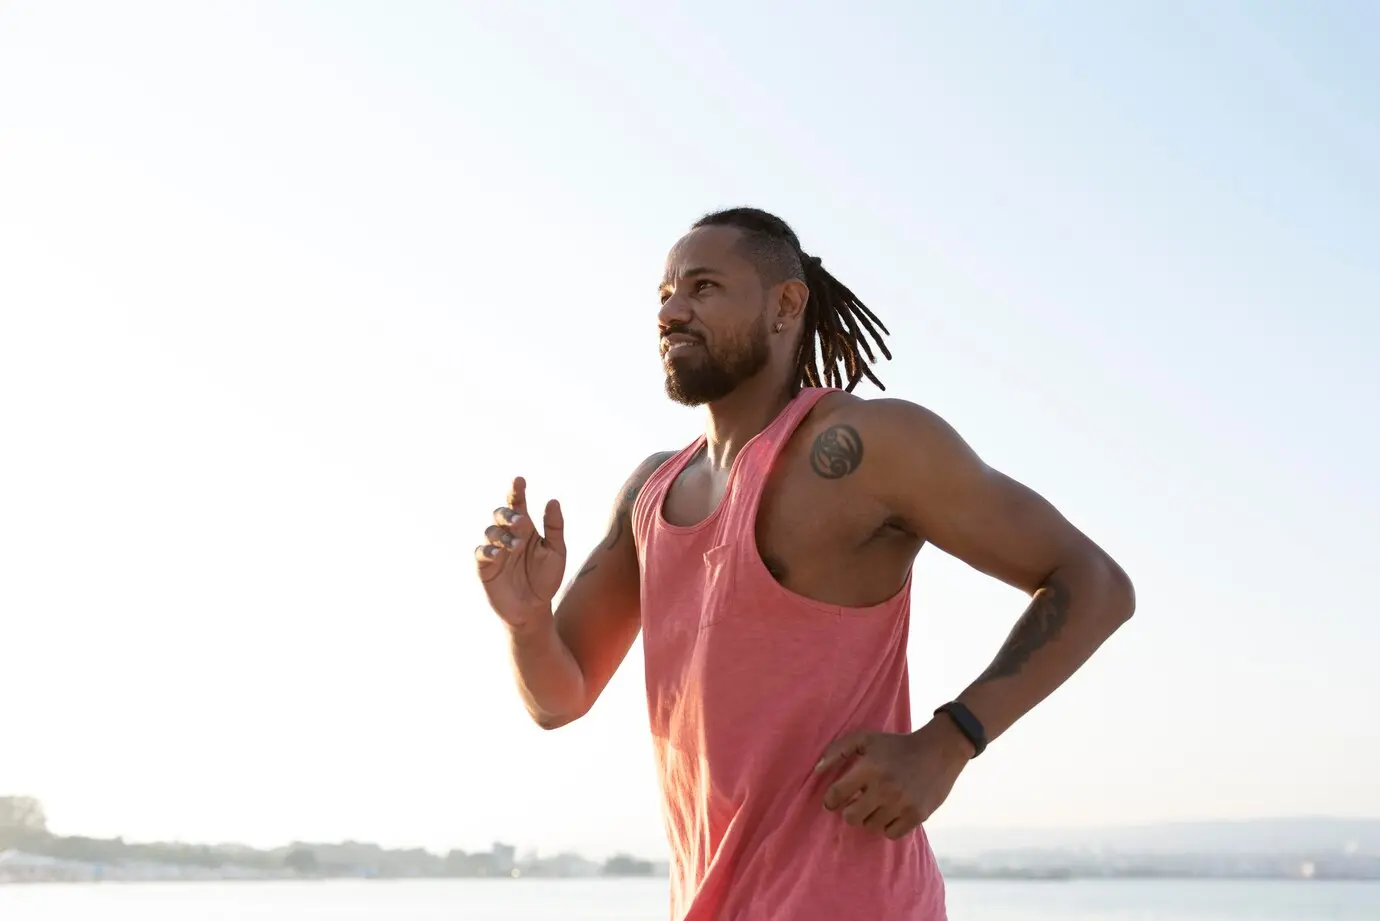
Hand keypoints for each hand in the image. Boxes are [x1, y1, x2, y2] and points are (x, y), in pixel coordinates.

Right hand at [474, 477, 566, 628]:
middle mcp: (508, 535)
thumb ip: (555, 527)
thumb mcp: (556, 552)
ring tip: (516, 545)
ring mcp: (495, 550)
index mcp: (525, 529)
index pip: (518, 505)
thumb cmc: (546, 579)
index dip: (517, 491)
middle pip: (501, 514)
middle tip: (520, 521)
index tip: (520, 480)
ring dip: (502, 534)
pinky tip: (499, 553)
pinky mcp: (485, 567)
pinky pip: (481, 553)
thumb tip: (552, 500)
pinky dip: (488, 550)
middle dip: (508, 514)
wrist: (535, 609)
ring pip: (490, 531)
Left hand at [815, 717, 972, 838]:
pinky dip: (888, 826)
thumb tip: (816, 770)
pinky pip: (891, 834)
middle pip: (851, 817)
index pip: (836, 795)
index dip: (831, 800)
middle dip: (850, 811)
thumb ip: (838, 750)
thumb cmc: (897, 745)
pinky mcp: (917, 816)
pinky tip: (891, 812)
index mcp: (869, 767)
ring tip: (877, 804)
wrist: (938, 751)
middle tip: (857, 803)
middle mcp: (885, 788)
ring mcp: (902, 804)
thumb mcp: (866, 739)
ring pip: (871, 826)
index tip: (834, 800)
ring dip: (870, 817)